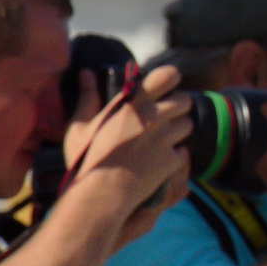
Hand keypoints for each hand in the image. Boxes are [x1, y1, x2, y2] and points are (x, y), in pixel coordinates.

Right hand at [64, 65, 192, 236]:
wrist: (100, 193)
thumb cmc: (86, 158)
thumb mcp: (79, 126)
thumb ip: (88, 97)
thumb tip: (86, 72)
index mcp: (133, 105)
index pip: (167, 76)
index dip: (171, 77)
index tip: (166, 83)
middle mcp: (155, 118)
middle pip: (184, 100)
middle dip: (177, 105)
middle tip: (163, 114)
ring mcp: (166, 139)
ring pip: (187, 125)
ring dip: (177, 129)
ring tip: (159, 138)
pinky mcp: (173, 160)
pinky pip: (183, 152)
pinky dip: (174, 155)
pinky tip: (158, 159)